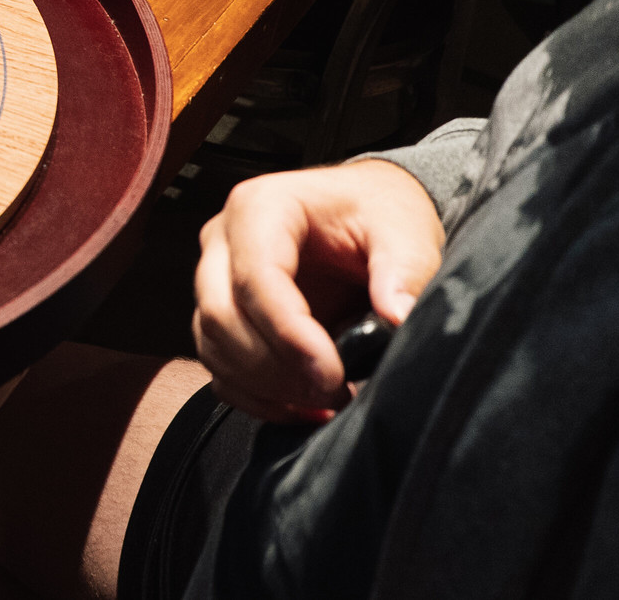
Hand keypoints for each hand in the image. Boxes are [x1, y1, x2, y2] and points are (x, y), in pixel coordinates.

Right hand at [192, 161, 442, 422]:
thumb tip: (397, 316)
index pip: (255, 276)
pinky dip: (256, 399)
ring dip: (265, 388)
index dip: (288, 332)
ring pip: (213, 346)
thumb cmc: (376, 212)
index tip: (334, 374)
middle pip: (221, 315)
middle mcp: (223, 240)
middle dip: (274, 367)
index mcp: (260, 208)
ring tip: (328, 402)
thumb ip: (404, 269)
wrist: (364, 212)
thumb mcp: (404, 229)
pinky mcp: (223, 316)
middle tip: (336, 392)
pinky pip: (219, 369)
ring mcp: (215, 279)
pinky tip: (306, 410)